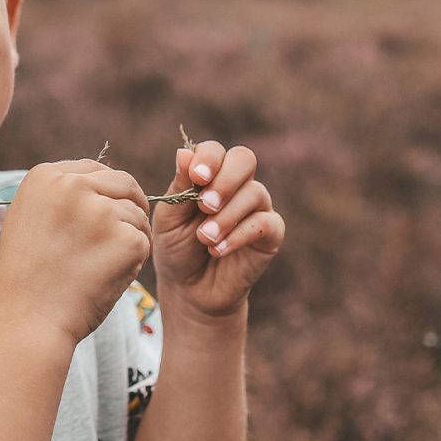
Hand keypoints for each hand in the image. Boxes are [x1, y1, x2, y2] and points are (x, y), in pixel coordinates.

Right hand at [0, 159, 151, 346]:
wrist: (28, 319)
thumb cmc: (26, 276)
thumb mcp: (26, 219)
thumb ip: (58, 194)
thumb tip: (95, 182)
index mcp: (45, 176)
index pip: (94, 169)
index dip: (103, 192)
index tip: (100, 216)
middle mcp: (72, 186)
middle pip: (123, 184)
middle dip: (126, 207)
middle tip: (115, 238)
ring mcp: (101, 211)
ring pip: (136, 214)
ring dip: (128, 237)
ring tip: (99, 265)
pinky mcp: (125, 238)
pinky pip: (143, 240)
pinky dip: (132, 260)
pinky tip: (106, 276)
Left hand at [151, 141, 284, 319]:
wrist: (189, 289)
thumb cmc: (176, 249)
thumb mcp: (169, 219)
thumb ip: (179, 188)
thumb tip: (184, 152)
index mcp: (209, 177)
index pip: (215, 151)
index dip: (209, 158)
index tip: (196, 177)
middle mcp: (236, 186)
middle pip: (244, 159)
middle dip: (225, 180)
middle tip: (205, 206)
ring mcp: (256, 207)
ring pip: (254, 193)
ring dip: (226, 217)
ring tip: (205, 239)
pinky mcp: (270, 233)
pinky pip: (265, 222)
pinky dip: (239, 235)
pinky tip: (218, 250)